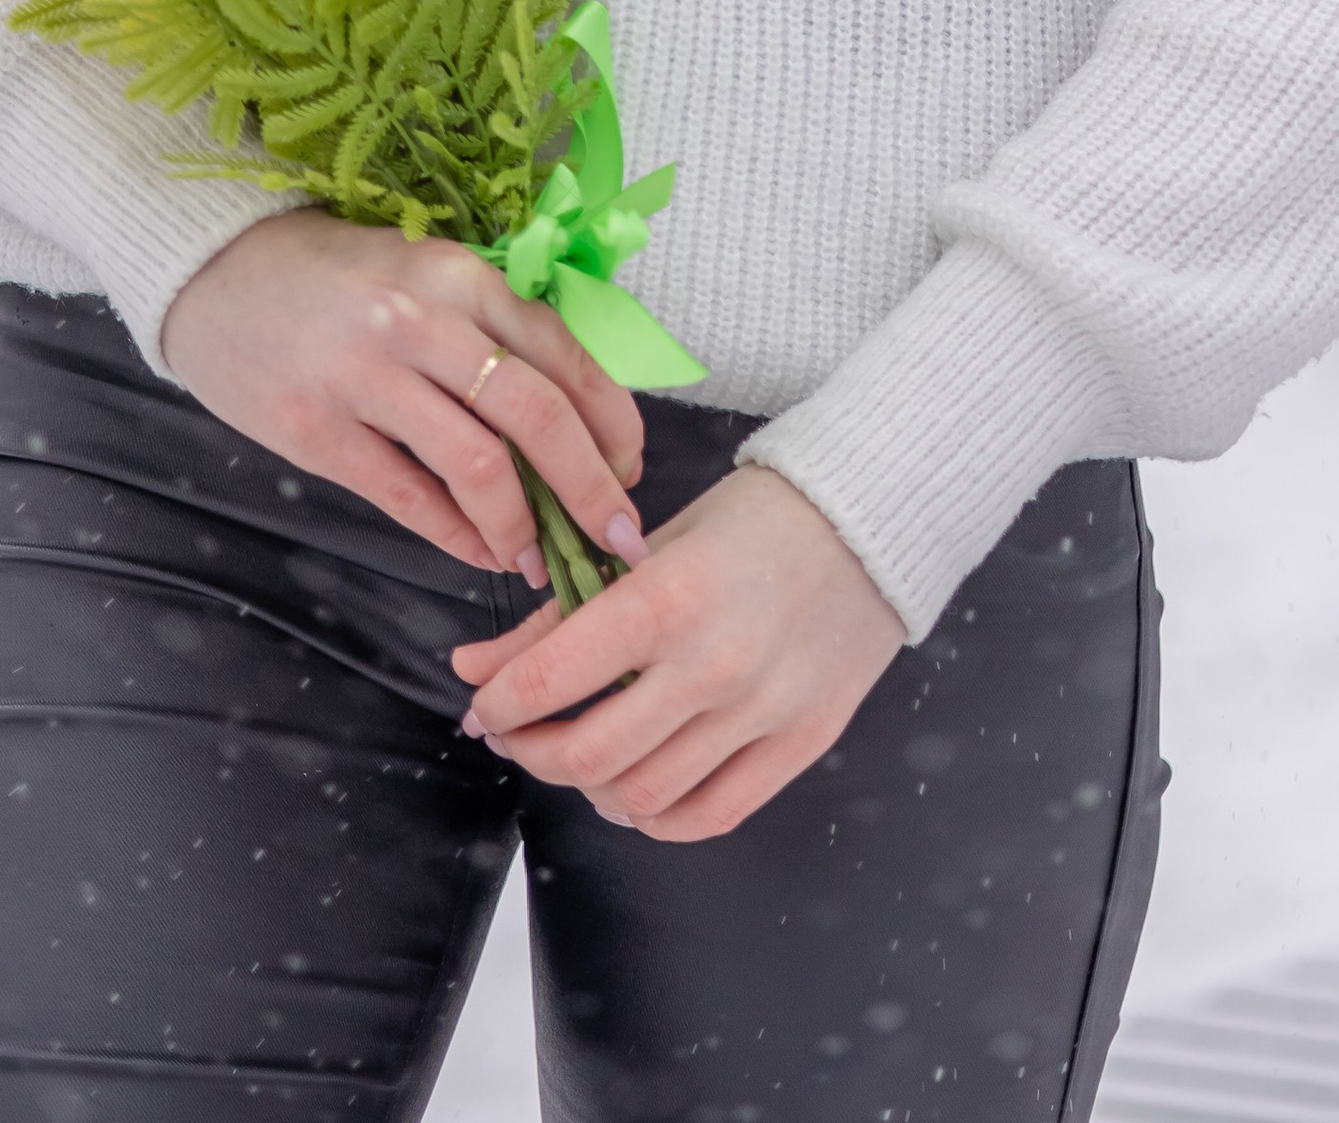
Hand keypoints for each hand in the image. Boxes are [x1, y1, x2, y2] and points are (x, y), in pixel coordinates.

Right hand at [158, 207, 645, 585]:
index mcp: (461, 275)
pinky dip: (459, 538)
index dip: (613, 427)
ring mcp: (366, 375)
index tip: (633, 474)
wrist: (215, 273)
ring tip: (538, 559)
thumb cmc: (336, 278)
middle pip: (538, 416)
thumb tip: (576, 420)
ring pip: (480, 467)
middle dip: (590, 489)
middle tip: (614, 539)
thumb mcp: (425, 274)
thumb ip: (492, 331)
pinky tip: (480, 552)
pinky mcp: (316, 429)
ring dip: (524, 527)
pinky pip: (411, 498)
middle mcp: (422, 319)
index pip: (565, 356)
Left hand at [449, 462, 903, 840]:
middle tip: (520, 735)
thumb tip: (473, 667)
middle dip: (534, 754)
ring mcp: (761, 712)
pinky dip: (657, 818)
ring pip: (643, 799)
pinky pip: (710, 817)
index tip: (486, 707)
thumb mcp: (649, 546)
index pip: (552, 679)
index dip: (500, 706)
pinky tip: (639, 786)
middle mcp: (713, 664)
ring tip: (581, 758)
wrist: (864, 522)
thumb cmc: (752, 520)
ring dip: (592, 789)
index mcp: (667, 597)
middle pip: (589, 756)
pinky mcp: (801, 744)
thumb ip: (560, 614)